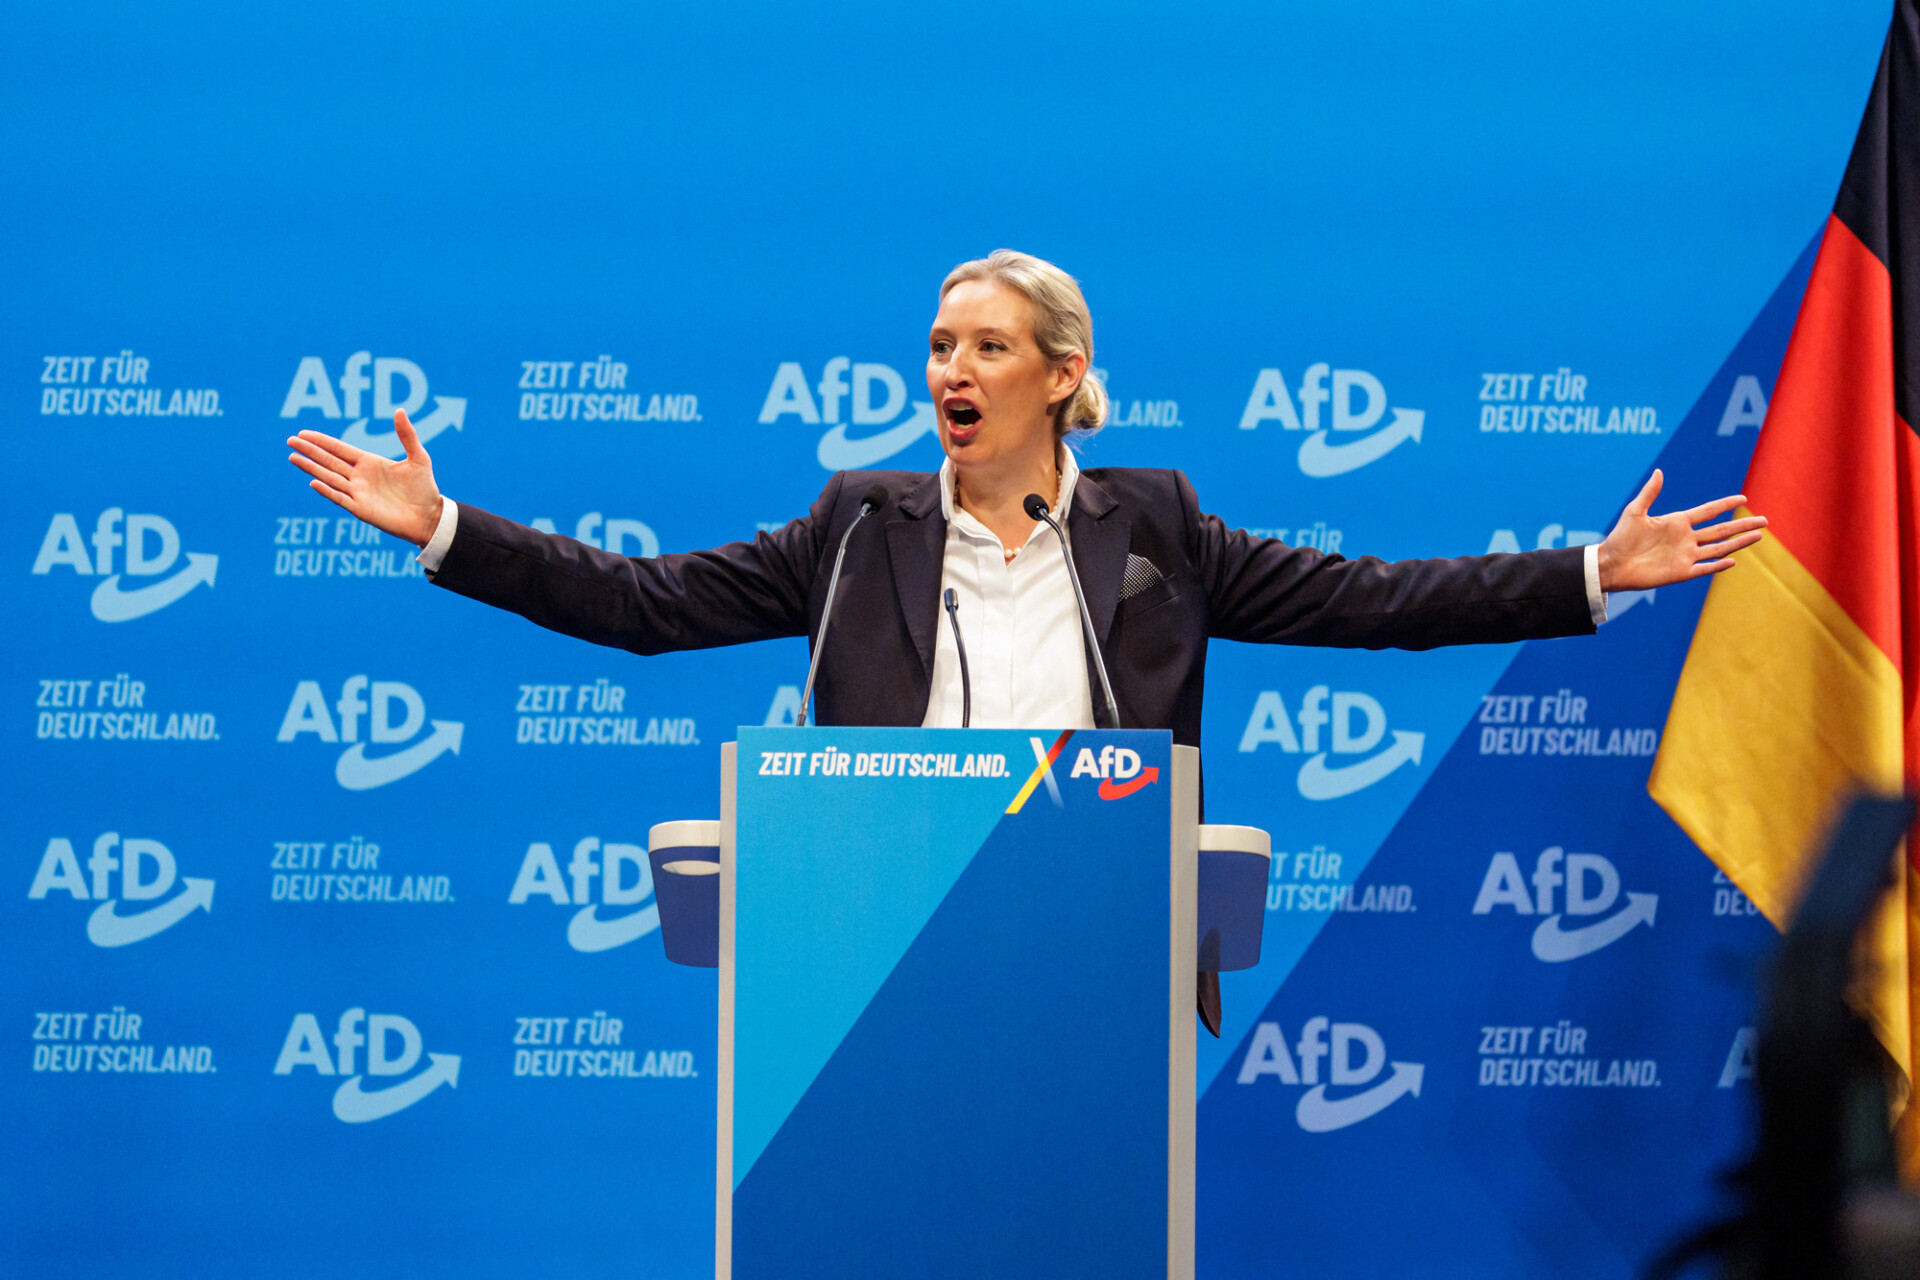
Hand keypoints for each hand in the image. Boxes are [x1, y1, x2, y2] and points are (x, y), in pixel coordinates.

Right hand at [287, 410, 443, 546]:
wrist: (430, 517)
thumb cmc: (424, 488)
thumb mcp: (418, 458)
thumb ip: (407, 435)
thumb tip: (400, 410)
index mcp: (369, 463)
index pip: (340, 449)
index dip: (322, 441)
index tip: (304, 433)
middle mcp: (359, 477)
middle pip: (329, 461)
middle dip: (310, 451)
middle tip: (290, 441)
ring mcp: (358, 493)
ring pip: (329, 478)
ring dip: (311, 468)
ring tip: (292, 457)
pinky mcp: (361, 509)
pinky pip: (340, 498)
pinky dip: (327, 490)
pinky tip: (314, 481)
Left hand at [1595, 469, 1766, 591]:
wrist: (1611, 564)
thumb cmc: (1620, 537)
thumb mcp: (1635, 511)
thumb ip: (1649, 493)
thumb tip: (1658, 471)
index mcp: (1677, 522)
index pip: (1708, 512)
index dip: (1726, 505)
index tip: (1744, 499)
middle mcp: (1686, 539)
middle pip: (1721, 530)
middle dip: (1743, 525)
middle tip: (1765, 520)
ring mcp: (1685, 556)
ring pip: (1719, 548)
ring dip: (1739, 542)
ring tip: (1759, 535)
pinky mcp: (1680, 573)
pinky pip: (1704, 568)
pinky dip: (1718, 565)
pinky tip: (1733, 560)